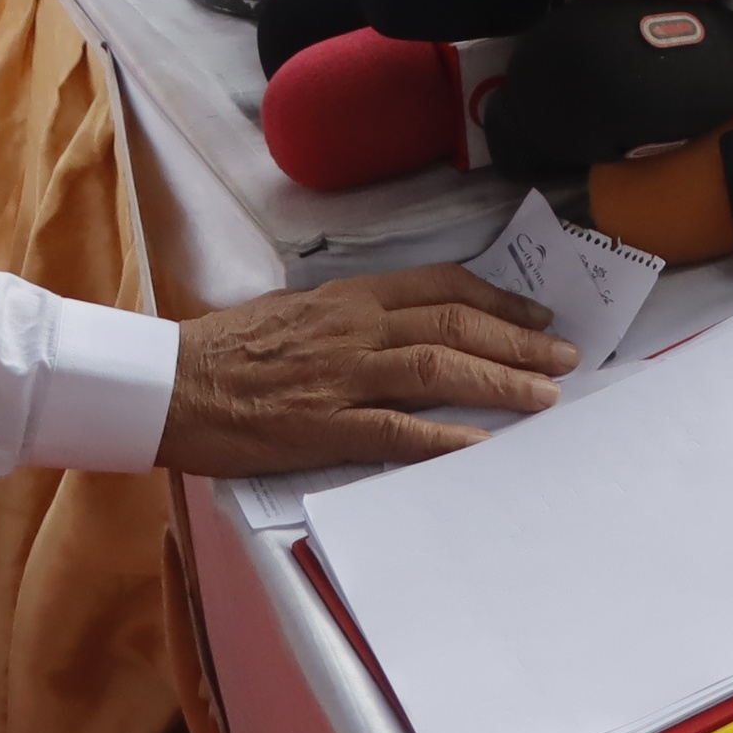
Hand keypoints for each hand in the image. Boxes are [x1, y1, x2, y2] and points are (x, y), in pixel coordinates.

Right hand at [155, 266, 573, 475]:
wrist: (168, 384)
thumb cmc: (226, 350)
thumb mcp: (296, 312)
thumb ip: (352, 318)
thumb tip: (402, 328)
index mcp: (348, 297)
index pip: (441, 286)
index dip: (498, 301)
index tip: (537, 318)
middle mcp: (354, 328)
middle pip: (455, 324)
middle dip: (518, 342)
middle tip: (564, 359)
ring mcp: (341, 377)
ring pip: (438, 369)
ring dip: (499, 382)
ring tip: (544, 397)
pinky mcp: (322, 426)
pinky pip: (395, 431)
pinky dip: (443, 437)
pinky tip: (480, 445)